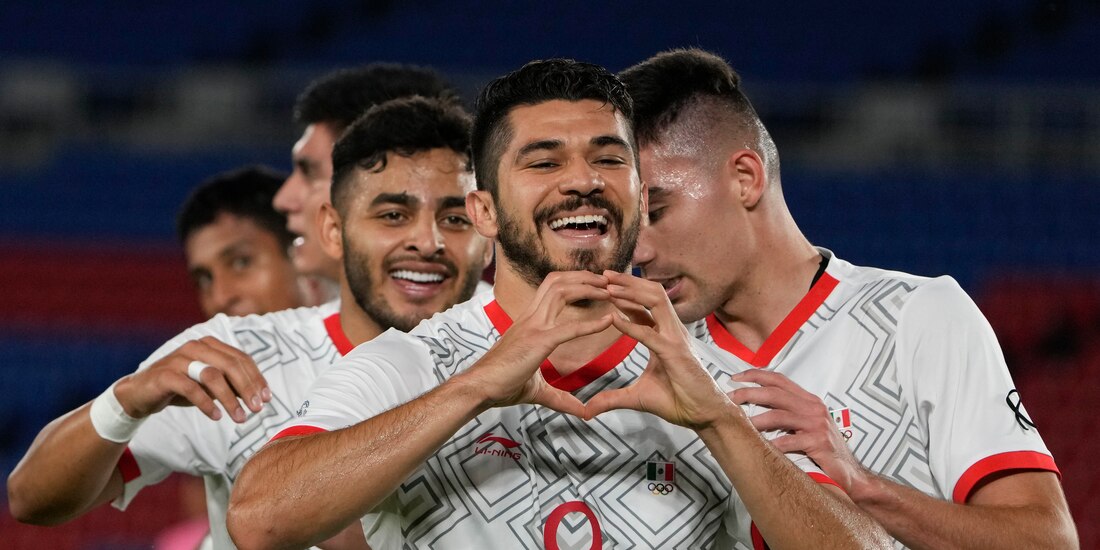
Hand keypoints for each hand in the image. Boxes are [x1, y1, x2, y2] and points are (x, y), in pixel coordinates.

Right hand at [113, 336, 270, 422]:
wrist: (139, 394)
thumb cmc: (180, 388)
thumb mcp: (209, 386)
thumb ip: (230, 385)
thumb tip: (258, 396)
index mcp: (210, 345)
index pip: (241, 359)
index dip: (256, 378)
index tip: (267, 398)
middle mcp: (196, 347)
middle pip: (231, 365)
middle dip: (248, 388)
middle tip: (257, 409)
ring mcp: (179, 358)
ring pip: (213, 375)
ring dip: (230, 398)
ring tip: (240, 418)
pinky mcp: (165, 374)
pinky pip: (191, 388)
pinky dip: (206, 403)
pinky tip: (216, 416)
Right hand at [458, 271, 613, 416]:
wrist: (479, 388)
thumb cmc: (502, 386)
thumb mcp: (539, 389)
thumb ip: (562, 398)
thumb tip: (583, 412)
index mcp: (529, 322)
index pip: (553, 290)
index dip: (575, 283)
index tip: (597, 287)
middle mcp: (530, 318)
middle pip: (558, 282)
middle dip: (584, 277)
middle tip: (609, 282)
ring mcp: (533, 326)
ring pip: (561, 291)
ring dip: (588, 288)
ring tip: (610, 291)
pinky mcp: (538, 342)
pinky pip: (569, 328)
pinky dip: (592, 323)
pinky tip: (610, 321)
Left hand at [584, 271, 733, 429]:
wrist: (704, 415)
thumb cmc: (678, 401)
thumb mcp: (637, 398)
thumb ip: (612, 399)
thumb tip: (588, 410)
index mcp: (665, 335)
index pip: (644, 306)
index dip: (625, 294)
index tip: (603, 286)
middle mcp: (672, 331)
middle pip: (652, 293)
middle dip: (628, 281)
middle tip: (603, 274)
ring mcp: (675, 339)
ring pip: (656, 301)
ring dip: (631, 291)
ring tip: (608, 286)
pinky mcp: (675, 353)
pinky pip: (650, 333)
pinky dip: (631, 324)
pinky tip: (613, 318)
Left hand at [728, 369, 870, 491]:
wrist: (849, 472)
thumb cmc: (823, 448)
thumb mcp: (807, 423)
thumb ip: (788, 411)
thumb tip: (754, 405)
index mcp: (809, 400)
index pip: (779, 379)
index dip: (755, 375)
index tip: (735, 377)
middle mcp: (813, 407)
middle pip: (774, 393)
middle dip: (748, 393)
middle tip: (729, 400)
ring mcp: (816, 424)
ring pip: (778, 416)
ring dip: (755, 420)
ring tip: (738, 425)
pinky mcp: (817, 443)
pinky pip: (788, 442)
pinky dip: (771, 445)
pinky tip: (759, 448)